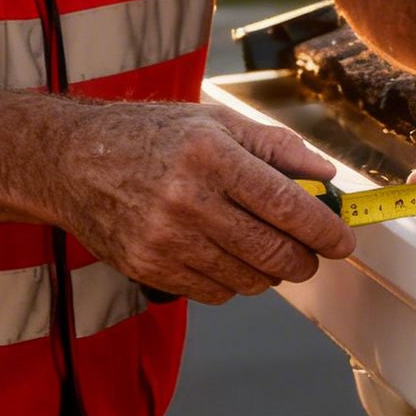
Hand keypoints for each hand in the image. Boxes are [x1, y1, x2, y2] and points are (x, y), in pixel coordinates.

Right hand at [53, 102, 356, 303]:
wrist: (73, 160)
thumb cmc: (149, 136)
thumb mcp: (214, 122)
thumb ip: (276, 147)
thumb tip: (325, 178)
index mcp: (211, 155)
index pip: (287, 205)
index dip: (325, 230)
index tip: (342, 240)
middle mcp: (188, 199)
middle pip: (273, 252)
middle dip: (306, 259)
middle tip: (311, 252)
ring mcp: (166, 239)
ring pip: (249, 280)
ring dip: (268, 271)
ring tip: (259, 246)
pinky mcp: (150, 268)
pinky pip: (216, 293)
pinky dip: (232, 281)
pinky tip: (222, 254)